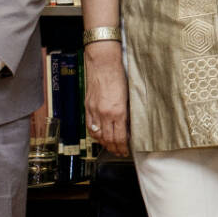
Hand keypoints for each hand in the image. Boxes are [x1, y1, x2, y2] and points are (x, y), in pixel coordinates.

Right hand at [84, 41, 129, 156]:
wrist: (103, 64)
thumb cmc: (119, 76)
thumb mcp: (129, 95)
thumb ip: (128, 112)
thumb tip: (130, 125)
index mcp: (118, 111)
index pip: (120, 136)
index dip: (123, 146)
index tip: (126, 150)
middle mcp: (105, 113)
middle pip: (109, 139)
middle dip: (115, 148)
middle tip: (119, 152)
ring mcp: (94, 111)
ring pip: (98, 135)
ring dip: (104, 144)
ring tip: (110, 147)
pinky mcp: (88, 107)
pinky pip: (90, 126)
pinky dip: (94, 134)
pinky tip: (99, 137)